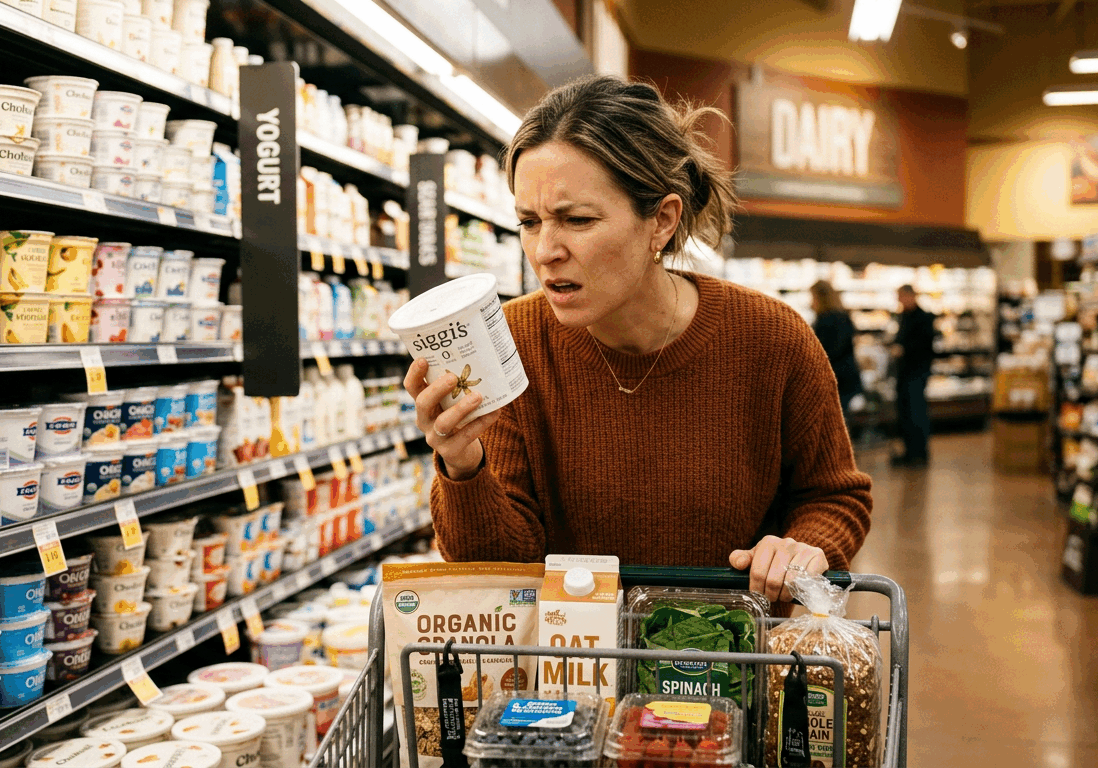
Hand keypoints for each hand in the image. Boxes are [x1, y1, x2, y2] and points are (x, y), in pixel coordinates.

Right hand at [403, 358, 500, 479]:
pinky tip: (494, 412)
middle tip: (453, 377)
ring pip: (443, 422)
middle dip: (437, 389)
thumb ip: (458, 387)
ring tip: (477, 396)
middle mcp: (424, 420)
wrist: (462, 452)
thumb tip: (479, 361)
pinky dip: (481, 423)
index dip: (415, 373)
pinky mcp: (450, 451)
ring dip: (461, 408)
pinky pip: (465, 436)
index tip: (424, 359)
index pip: (412, 387)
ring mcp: (435, 437)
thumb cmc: (458, 418)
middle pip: (423, 403)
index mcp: (424, 404)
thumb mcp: (452, 403)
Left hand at [729, 536, 827, 602]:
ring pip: (790, 581)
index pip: (757, 572)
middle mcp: (786, 542)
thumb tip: (738, 563)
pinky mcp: (818, 556)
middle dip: (771, 594)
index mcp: (768, 542)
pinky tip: (798, 590)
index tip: (759, 595)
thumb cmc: (775, 561)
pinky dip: (801, 589)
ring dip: (786, 594)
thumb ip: (741, 559)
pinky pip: (807, 579)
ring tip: (783, 595)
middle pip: (773, 579)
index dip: (757, 588)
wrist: (803, 558)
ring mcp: (803, 548)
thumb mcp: (757, 558)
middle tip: (772, 598)